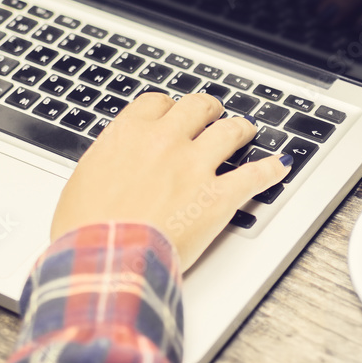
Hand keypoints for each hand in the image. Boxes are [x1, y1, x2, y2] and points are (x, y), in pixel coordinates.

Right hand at [51, 93, 290, 269]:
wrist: (104, 257)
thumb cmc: (85, 230)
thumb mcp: (82, 183)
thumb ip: (106, 164)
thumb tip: (113, 167)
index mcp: (127, 135)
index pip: (156, 104)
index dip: (169, 107)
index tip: (172, 113)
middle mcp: (164, 142)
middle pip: (197, 108)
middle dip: (208, 110)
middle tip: (213, 115)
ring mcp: (194, 167)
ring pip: (229, 131)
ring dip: (240, 129)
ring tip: (246, 131)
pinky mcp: (218, 197)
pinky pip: (254, 175)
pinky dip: (270, 170)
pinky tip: (279, 166)